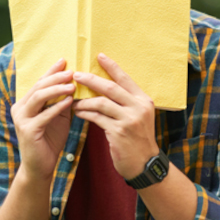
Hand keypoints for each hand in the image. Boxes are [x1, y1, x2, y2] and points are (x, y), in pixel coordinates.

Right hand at [11, 59, 74, 181]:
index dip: (51, 71)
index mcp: (26, 103)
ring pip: (38, 98)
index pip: (39, 82)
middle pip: (38, 87)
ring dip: (56, 89)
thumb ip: (62, 101)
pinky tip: (69, 101)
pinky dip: (57, 107)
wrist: (40, 166)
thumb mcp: (58, 117)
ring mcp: (21, 119)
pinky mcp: (28, 131)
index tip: (65, 60)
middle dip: (55, 77)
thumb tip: (74, 83)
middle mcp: (20, 108)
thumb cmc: (50, 140)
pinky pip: (44, 115)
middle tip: (72, 71)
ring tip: (72, 85)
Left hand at [72, 53, 158, 179]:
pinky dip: (85, 113)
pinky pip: (97, 118)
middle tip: (76, 75)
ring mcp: (129, 120)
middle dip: (91, 80)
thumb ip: (127, 103)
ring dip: (84, 101)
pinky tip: (78, 112)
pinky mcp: (118, 132)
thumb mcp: (139, 117)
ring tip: (74, 100)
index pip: (125, 79)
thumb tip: (105, 88)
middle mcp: (138, 108)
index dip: (111, 66)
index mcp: (144, 101)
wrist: (145, 164)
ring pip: (101, 103)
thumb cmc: (138, 139)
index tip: (99, 55)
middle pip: (110, 88)